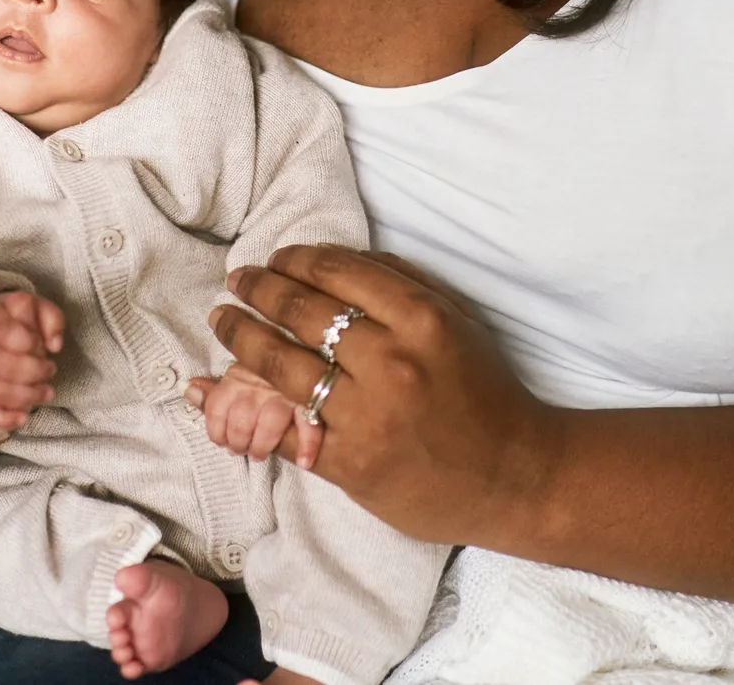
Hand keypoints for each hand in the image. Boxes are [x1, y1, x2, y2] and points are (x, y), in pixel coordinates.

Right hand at [0, 289, 64, 432]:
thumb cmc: (19, 321)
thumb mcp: (39, 309)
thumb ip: (52, 319)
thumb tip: (54, 345)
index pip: (0, 329)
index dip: (26, 341)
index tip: (40, 345)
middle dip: (32, 371)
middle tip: (49, 369)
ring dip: (25, 396)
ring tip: (45, 392)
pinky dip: (3, 418)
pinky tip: (22, 417)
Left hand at [186, 364, 322, 468]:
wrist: (313, 351)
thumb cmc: (268, 374)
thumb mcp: (239, 376)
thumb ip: (215, 389)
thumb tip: (188, 390)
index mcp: (239, 374)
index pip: (216, 406)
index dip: (216, 431)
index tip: (221, 441)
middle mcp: (259, 382)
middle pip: (240, 421)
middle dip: (238, 443)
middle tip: (243, 450)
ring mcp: (286, 392)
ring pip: (268, 427)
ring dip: (262, 446)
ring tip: (261, 454)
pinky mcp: (312, 402)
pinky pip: (310, 426)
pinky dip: (307, 446)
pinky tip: (303, 462)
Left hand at [209, 245, 559, 546]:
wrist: (516, 476)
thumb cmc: (487, 391)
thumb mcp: (457, 319)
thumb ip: (402, 283)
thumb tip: (336, 258)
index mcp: (420, 319)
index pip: (336, 272)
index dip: (292, 259)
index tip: (272, 258)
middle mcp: (389, 362)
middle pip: (300, 312)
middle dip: (257, 289)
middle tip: (236, 281)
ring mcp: (366, 416)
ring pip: (281, 365)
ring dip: (240, 337)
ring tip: (222, 321)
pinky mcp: (350, 464)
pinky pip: (285, 428)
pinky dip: (244, 406)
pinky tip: (216, 388)